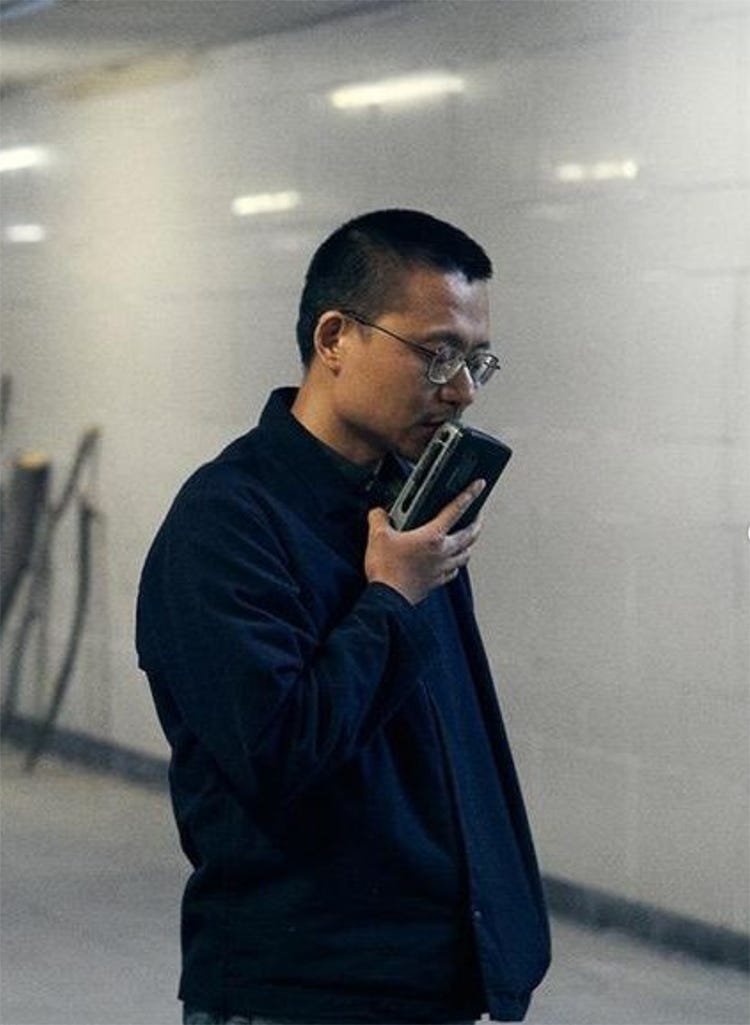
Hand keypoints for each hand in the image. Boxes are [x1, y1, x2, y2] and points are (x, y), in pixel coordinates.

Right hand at [364, 480, 485, 604]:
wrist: (387, 598)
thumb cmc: (386, 569)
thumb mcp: (377, 536)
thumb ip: (378, 518)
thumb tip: (378, 512)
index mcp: (432, 537)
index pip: (456, 510)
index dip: (469, 494)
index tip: (478, 486)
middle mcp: (442, 552)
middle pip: (469, 534)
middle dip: (477, 522)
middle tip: (479, 515)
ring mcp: (441, 569)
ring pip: (466, 554)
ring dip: (470, 544)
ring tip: (470, 538)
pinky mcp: (436, 582)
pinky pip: (454, 571)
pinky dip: (456, 564)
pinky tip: (452, 563)